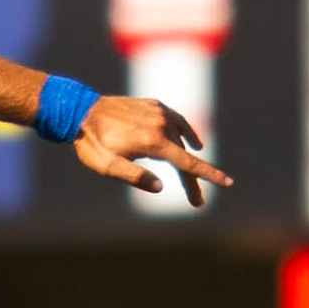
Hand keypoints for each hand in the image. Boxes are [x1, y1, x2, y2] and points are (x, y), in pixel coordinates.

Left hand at [74, 98, 231, 208]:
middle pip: (185, 156)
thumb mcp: (107, 166)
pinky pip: (177, 120)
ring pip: (181, 139)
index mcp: (153, 142)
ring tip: (190, 179)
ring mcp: (159, 112)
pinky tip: (193, 142)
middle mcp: (161, 124)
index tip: (228, 183)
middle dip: (193, 179)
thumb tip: (161, 187)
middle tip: (196, 202)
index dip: (209, 175)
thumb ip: (134, 176)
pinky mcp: (154, 105)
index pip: (188, 163)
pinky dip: (186, 132)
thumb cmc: (91, 143)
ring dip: (187, 158)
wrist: (80, 110)